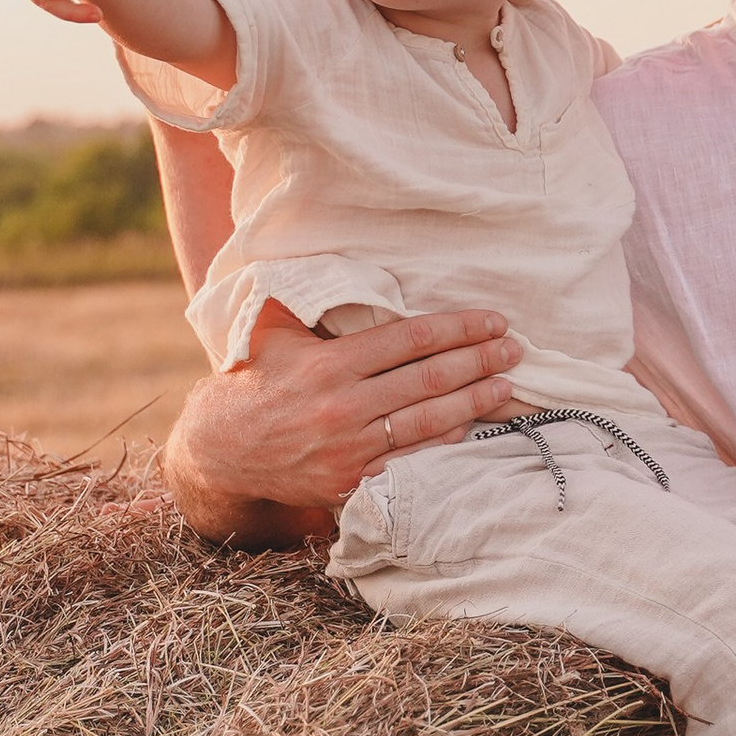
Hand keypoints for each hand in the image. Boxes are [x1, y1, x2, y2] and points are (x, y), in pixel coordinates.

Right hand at [162, 303, 527, 544]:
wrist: (221, 452)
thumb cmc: (253, 382)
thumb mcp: (272, 331)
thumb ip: (309, 300)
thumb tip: (339, 253)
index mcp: (328, 364)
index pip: (410, 339)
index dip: (458, 328)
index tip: (492, 320)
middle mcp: (342, 406)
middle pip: (429, 379)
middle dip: (480, 361)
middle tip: (515, 349)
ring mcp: (349, 449)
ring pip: (427, 421)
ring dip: (474, 401)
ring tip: (506, 384)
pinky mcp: (350, 482)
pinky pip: (409, 461)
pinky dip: (444, 442)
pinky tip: (470, 425)